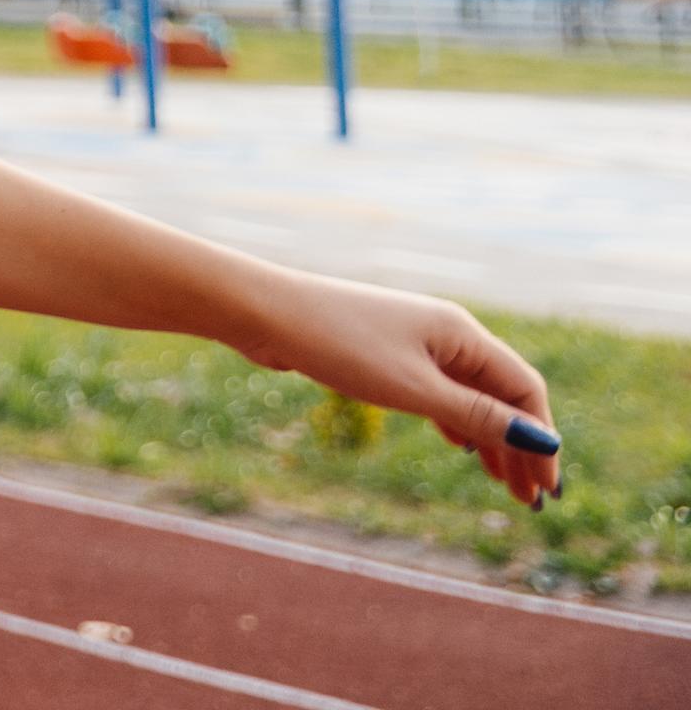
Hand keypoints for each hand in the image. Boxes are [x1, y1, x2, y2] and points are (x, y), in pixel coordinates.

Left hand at [236, 272, 560, 507]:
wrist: (267, 312)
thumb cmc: (341, 346)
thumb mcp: (415, 389)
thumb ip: (477, 416)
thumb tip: (539, 440)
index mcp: (463, 334)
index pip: (525, 389)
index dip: (542, 439)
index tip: (547, 488)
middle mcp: (447, 333)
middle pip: (501, 395)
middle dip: (520, 446)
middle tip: (529, 500)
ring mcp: (416, 341)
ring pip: (469, 395)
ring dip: (490, 438)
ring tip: (504, 484)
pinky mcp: (387, 353)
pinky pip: (439, 391)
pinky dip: (456, 421)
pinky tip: (461, 446)